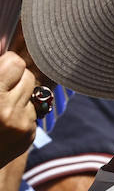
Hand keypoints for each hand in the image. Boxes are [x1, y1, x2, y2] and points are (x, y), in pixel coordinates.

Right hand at [0, 51, 37, 167]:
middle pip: (27, 75)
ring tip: (1, 106)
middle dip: (15, 78)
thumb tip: (9, 55)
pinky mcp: (28, 135)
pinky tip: (4, 122)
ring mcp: (20, 124)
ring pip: (32, 93)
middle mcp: (6, 110)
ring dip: (19, 95)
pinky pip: (32, 112)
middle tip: (2, 86)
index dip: (7, 63)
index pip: (15, 62)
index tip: (2, 68)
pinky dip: (21, 113)